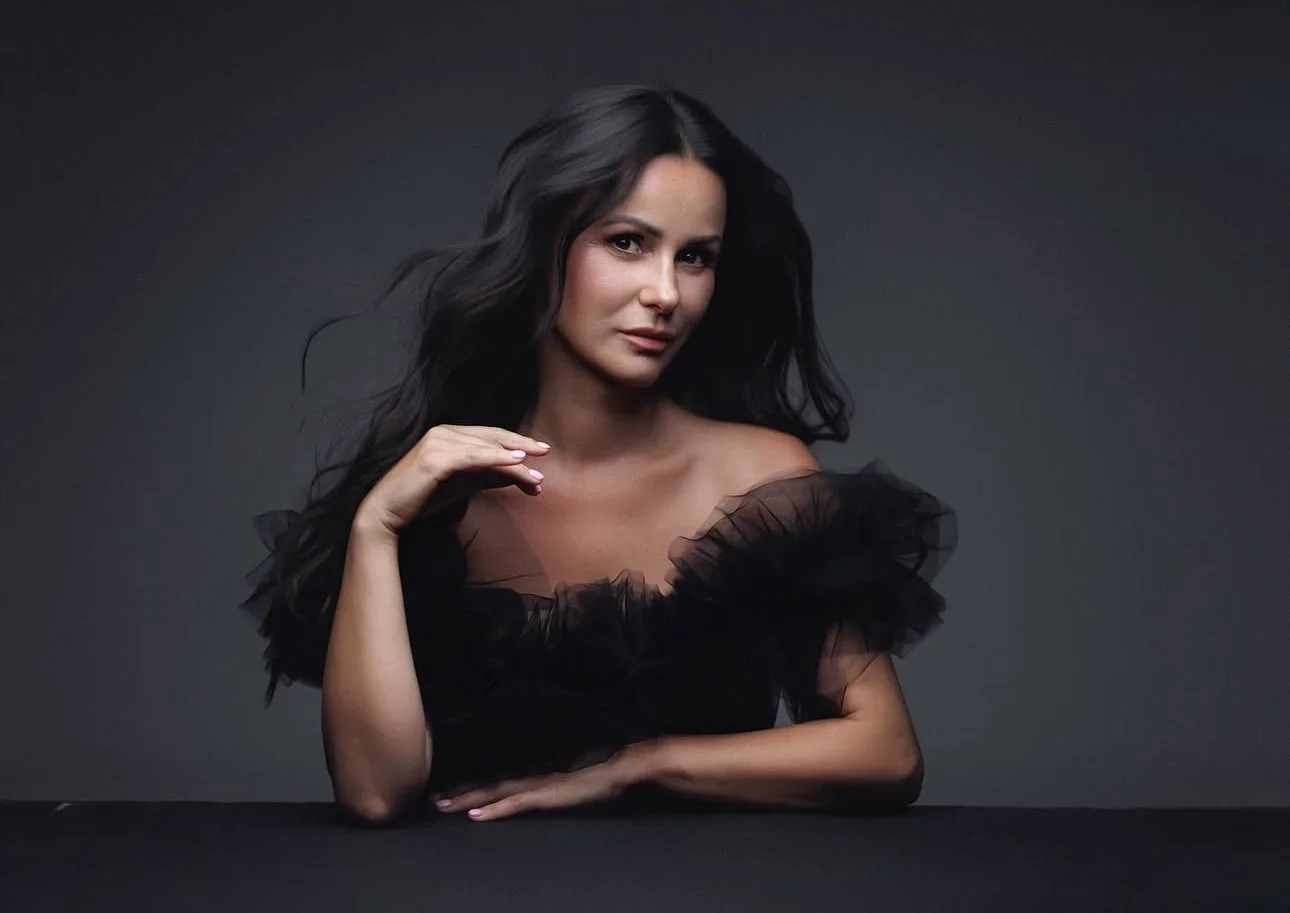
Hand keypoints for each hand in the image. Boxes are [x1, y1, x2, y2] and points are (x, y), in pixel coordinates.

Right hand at [356, 424, 549, 535]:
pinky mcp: (435, 458)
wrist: (388, 513)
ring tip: (536, 473)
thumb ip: (488, 475)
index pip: (490, 436)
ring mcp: (438, 443)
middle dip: (521, 446)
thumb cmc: (423, 498)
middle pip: (492, 438)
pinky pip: (473, 458)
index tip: (541, 451)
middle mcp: (443, 433)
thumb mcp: (463, 484)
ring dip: (514, 461)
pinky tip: (516, 463)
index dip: (517, 442)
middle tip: (546, 453)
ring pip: (486, 449)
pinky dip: (496, 459)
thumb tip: (519, 472)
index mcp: (449, 435)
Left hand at [431, 743, 655, 821]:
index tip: (453, 791)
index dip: (476, 787)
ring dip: (467, 799)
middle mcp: (533, 776)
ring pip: (495, 793)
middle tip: (435, 799)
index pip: (500, 781)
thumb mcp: (575, 779)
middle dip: (462, 793)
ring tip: (444, 806)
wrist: (622, 764)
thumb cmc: (603, 771)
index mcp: (538, 774)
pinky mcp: (547, 795)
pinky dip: (493, 810)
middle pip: (490, 785)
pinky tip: (476, 816)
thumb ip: (559, 783)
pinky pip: (514, 804)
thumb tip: (552, 786)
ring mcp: (538, 785)